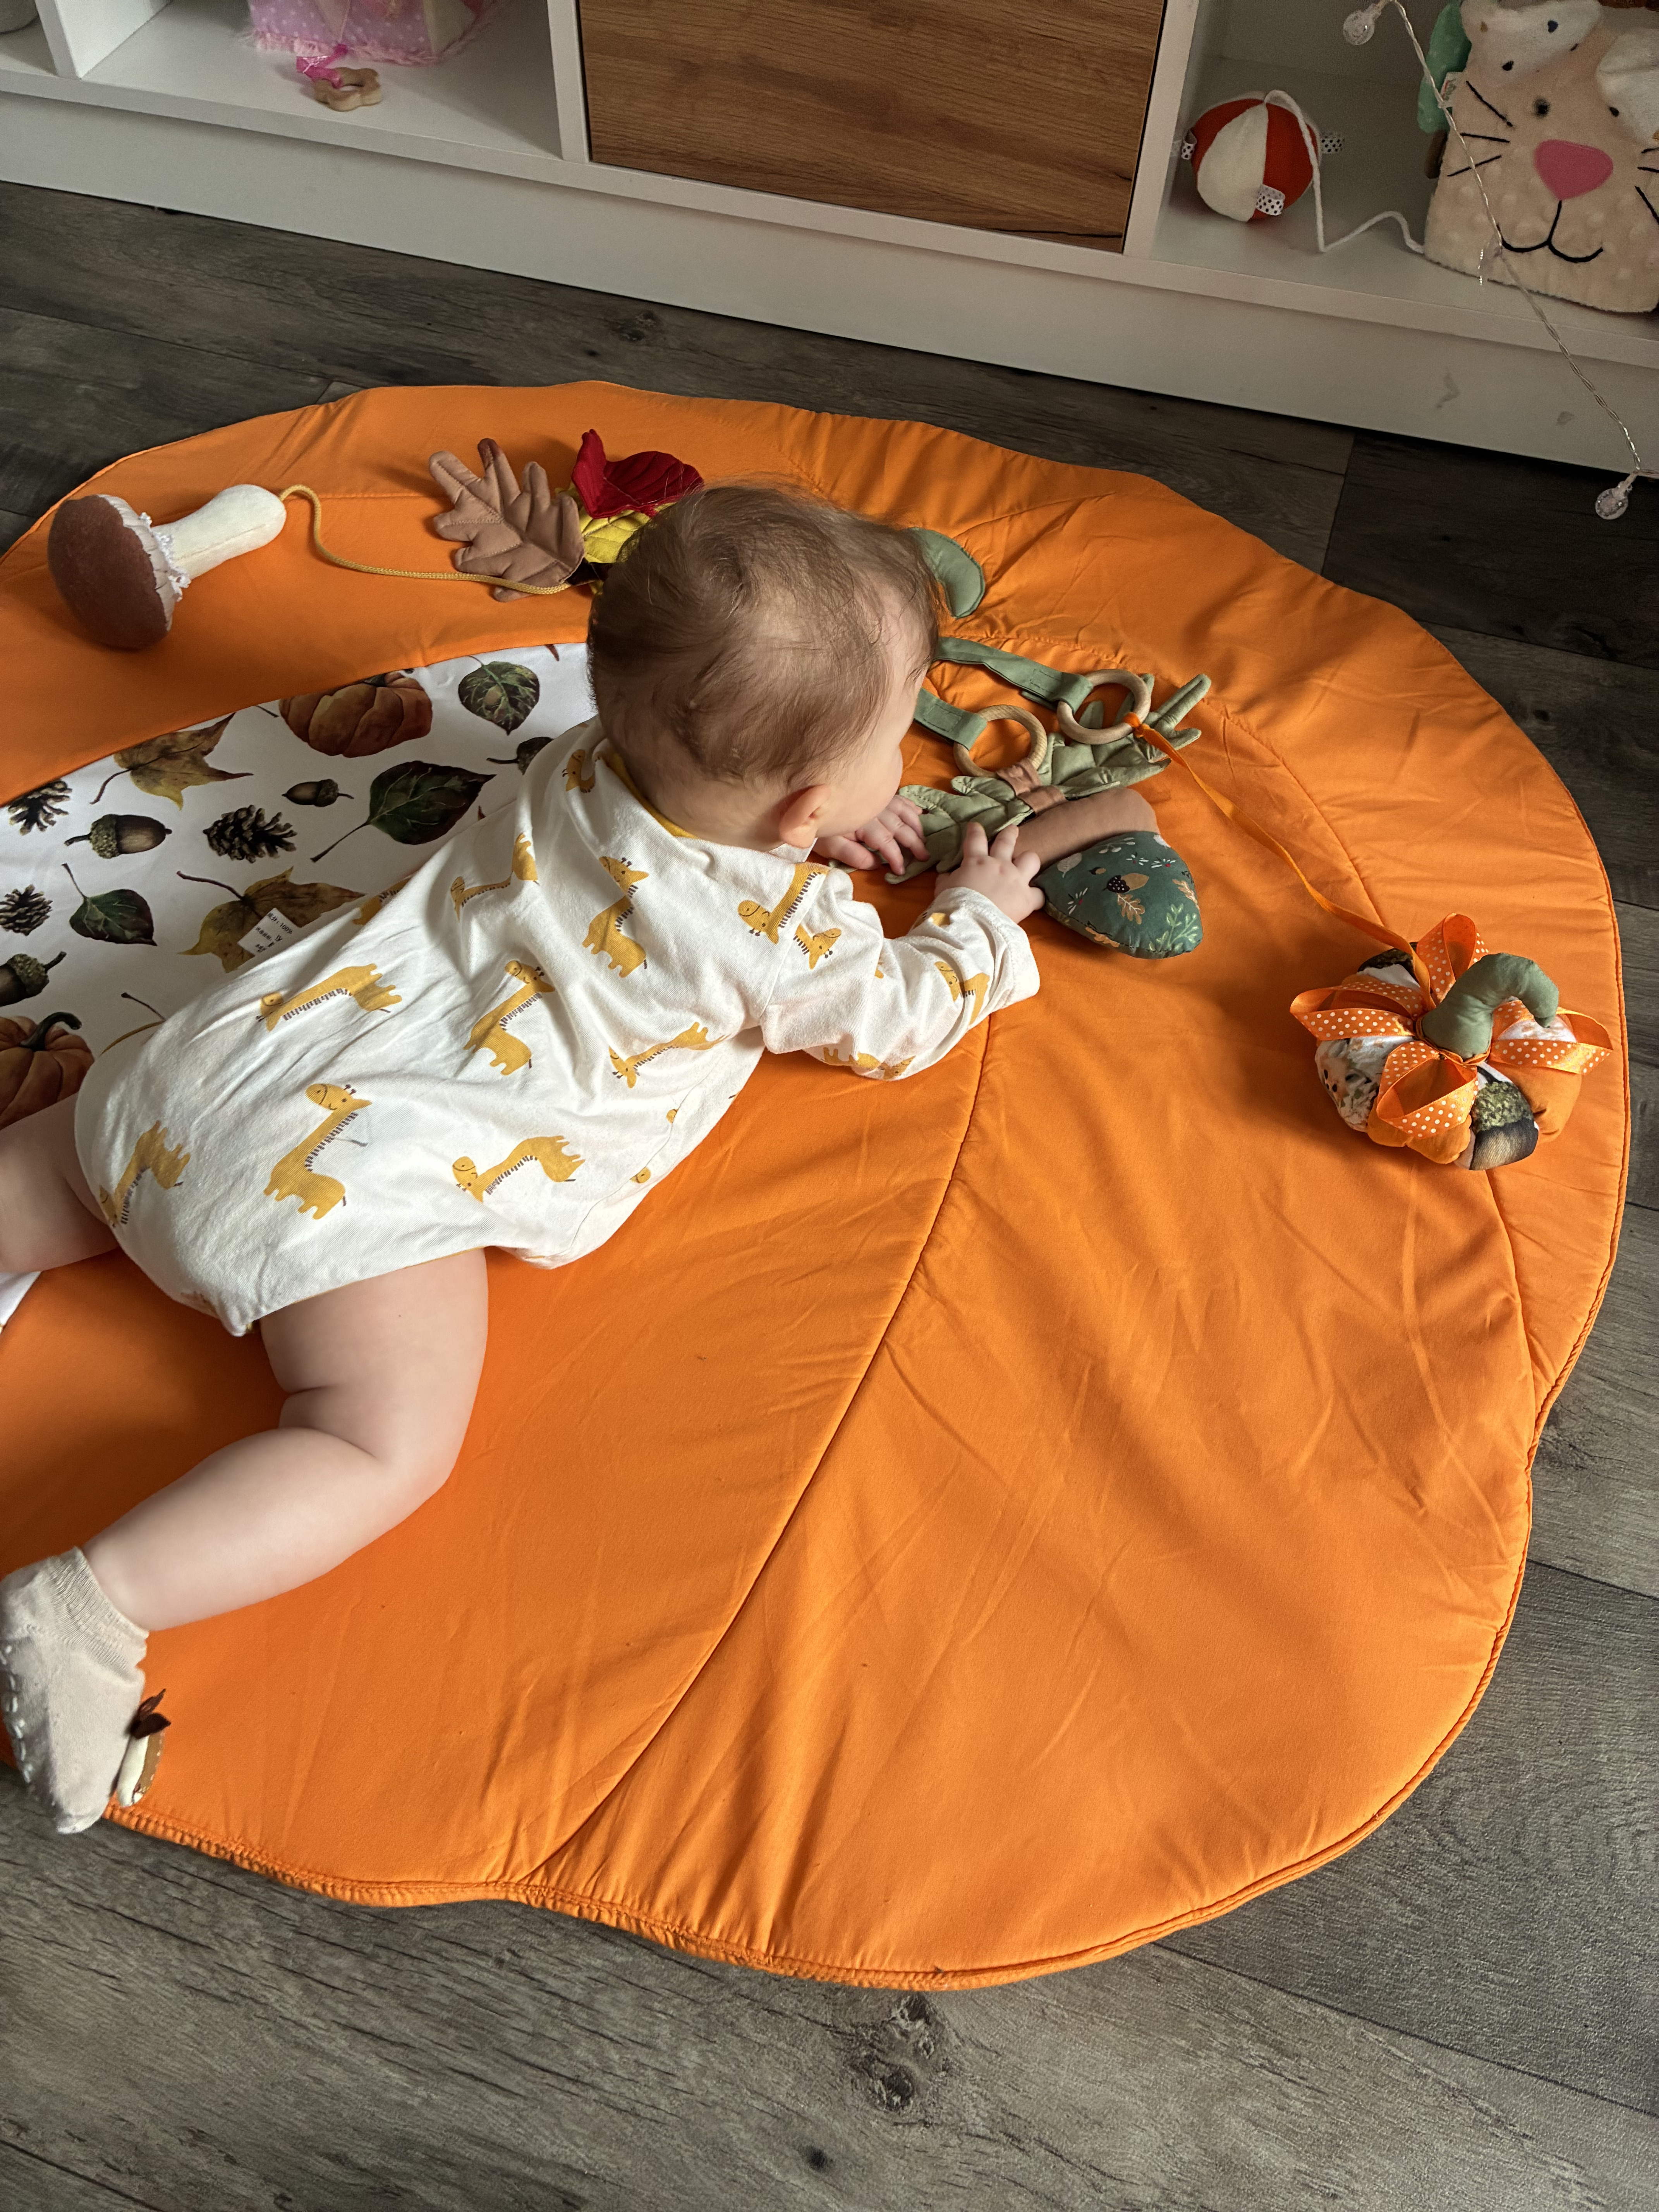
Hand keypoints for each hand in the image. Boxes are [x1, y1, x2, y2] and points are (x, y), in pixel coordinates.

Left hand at [812, 797, 926, 872]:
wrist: (807, 800)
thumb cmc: (818, 827)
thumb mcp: (830, 846)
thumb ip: (853, 855)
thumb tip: (876, 864)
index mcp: (863, 824)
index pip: (886, 843)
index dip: (896, 858)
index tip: (902, 870)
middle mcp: (874, 809)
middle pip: (900, 827)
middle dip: (914, 843)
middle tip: (925, 857)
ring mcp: (876, 799)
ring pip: (903, 811)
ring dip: (916, 825)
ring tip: (925, 838)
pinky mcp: (876, 793)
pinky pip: (899, 797)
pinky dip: (911, 805)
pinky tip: (920, 812)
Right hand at [938, 822, 1042, 922]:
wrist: (971, 923)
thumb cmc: (953, 904)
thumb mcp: (943, 888)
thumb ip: (947, 878)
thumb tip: (947, 875)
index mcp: (976, 861)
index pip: (975, 839)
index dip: (975, 830)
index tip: (975, 826)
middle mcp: (999, 865)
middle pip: (1007, 841)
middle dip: (1009, 833)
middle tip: (1012, 830)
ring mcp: (1016, 879)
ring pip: (1030, 859)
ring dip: (1028, 860)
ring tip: (1027, 862)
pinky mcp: (1027, 898)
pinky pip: (1039, 894)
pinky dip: (1036, 896)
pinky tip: (1034, 898)